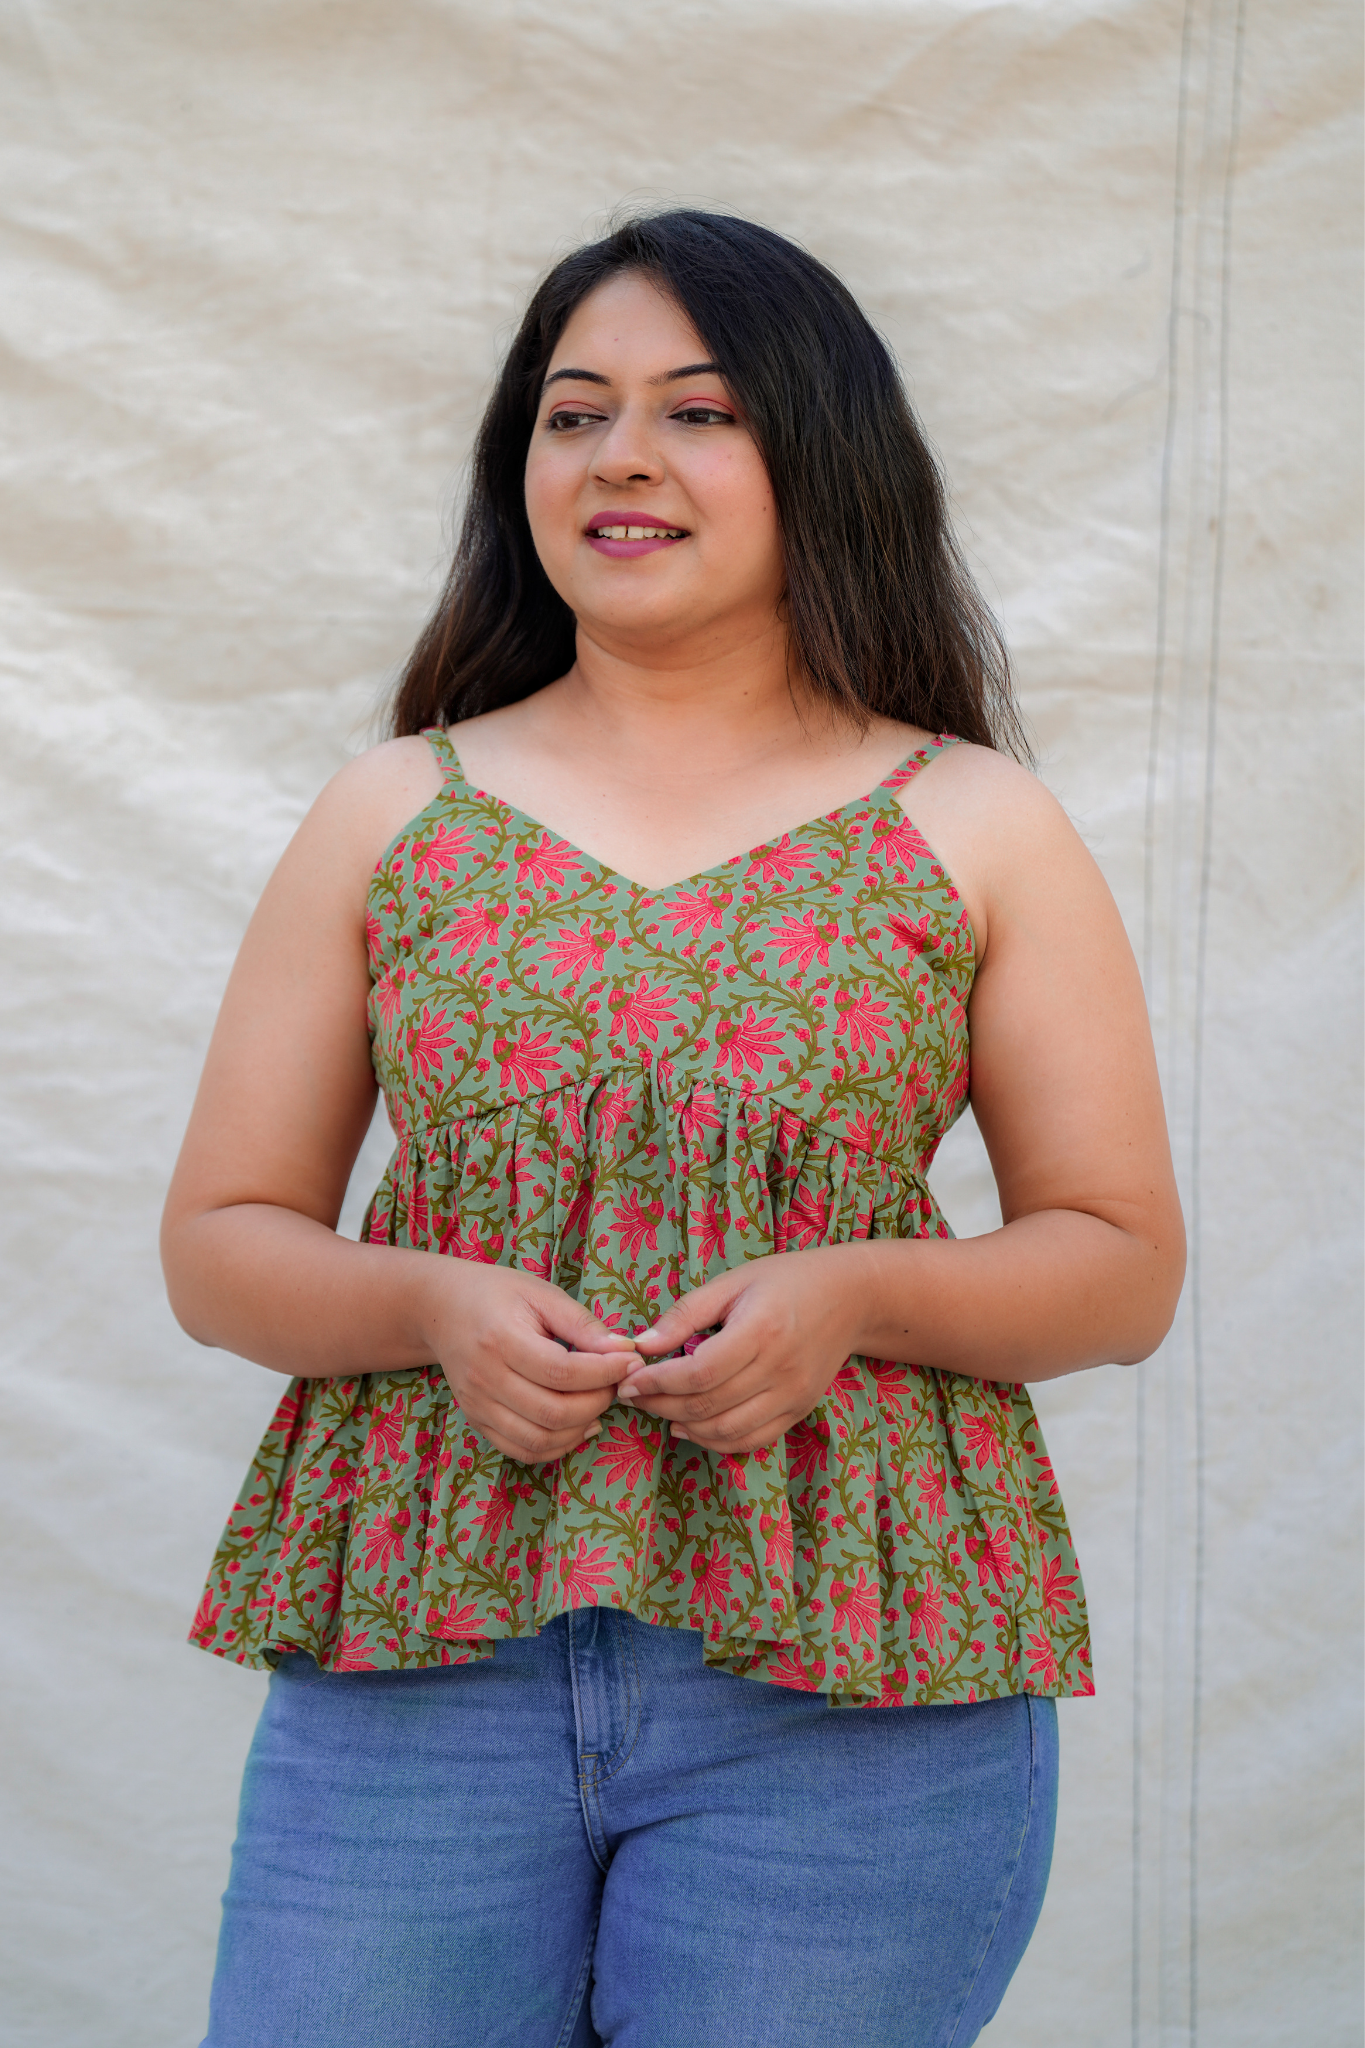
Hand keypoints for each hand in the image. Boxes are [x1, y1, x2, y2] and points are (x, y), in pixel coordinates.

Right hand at [429, 1262, 640, 1464]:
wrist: (441, 1308)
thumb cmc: (496, 1294)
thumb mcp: (541, 1294)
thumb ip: (582, 1325)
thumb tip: (624, 1352)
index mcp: (501, 1339)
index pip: (562, 1372)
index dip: (605, 1373)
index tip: (630, 1361)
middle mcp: (485, 1379)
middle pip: (553, 1412)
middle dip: (598, 1401)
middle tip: (616, 1382)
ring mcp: (477, 1406)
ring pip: (540, 1439)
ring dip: (581, 1428)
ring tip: (599, 1402)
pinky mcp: (477, 1421)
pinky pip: (522, 1450)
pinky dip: (557, 1446)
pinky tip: (578, 1424)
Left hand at [617, 1249, 867, 1455]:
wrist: (850, 1298)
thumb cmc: (786, 1281)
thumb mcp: (733, 1282)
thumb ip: (686, 1314)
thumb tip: (642, 1345)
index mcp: (761, 1330)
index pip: (699, 1373)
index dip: (658, 1383)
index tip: (630, 1382)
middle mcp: (780, 1369)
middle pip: (709, 1405)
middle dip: (661, 1406)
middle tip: (635, 1397)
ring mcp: (794, 1395)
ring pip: (727, 1431)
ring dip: (685, 1427)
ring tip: (658, 1411)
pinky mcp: (800, 1411)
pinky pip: (752, 1440)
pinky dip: (716, 1442)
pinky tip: (691, 1427)